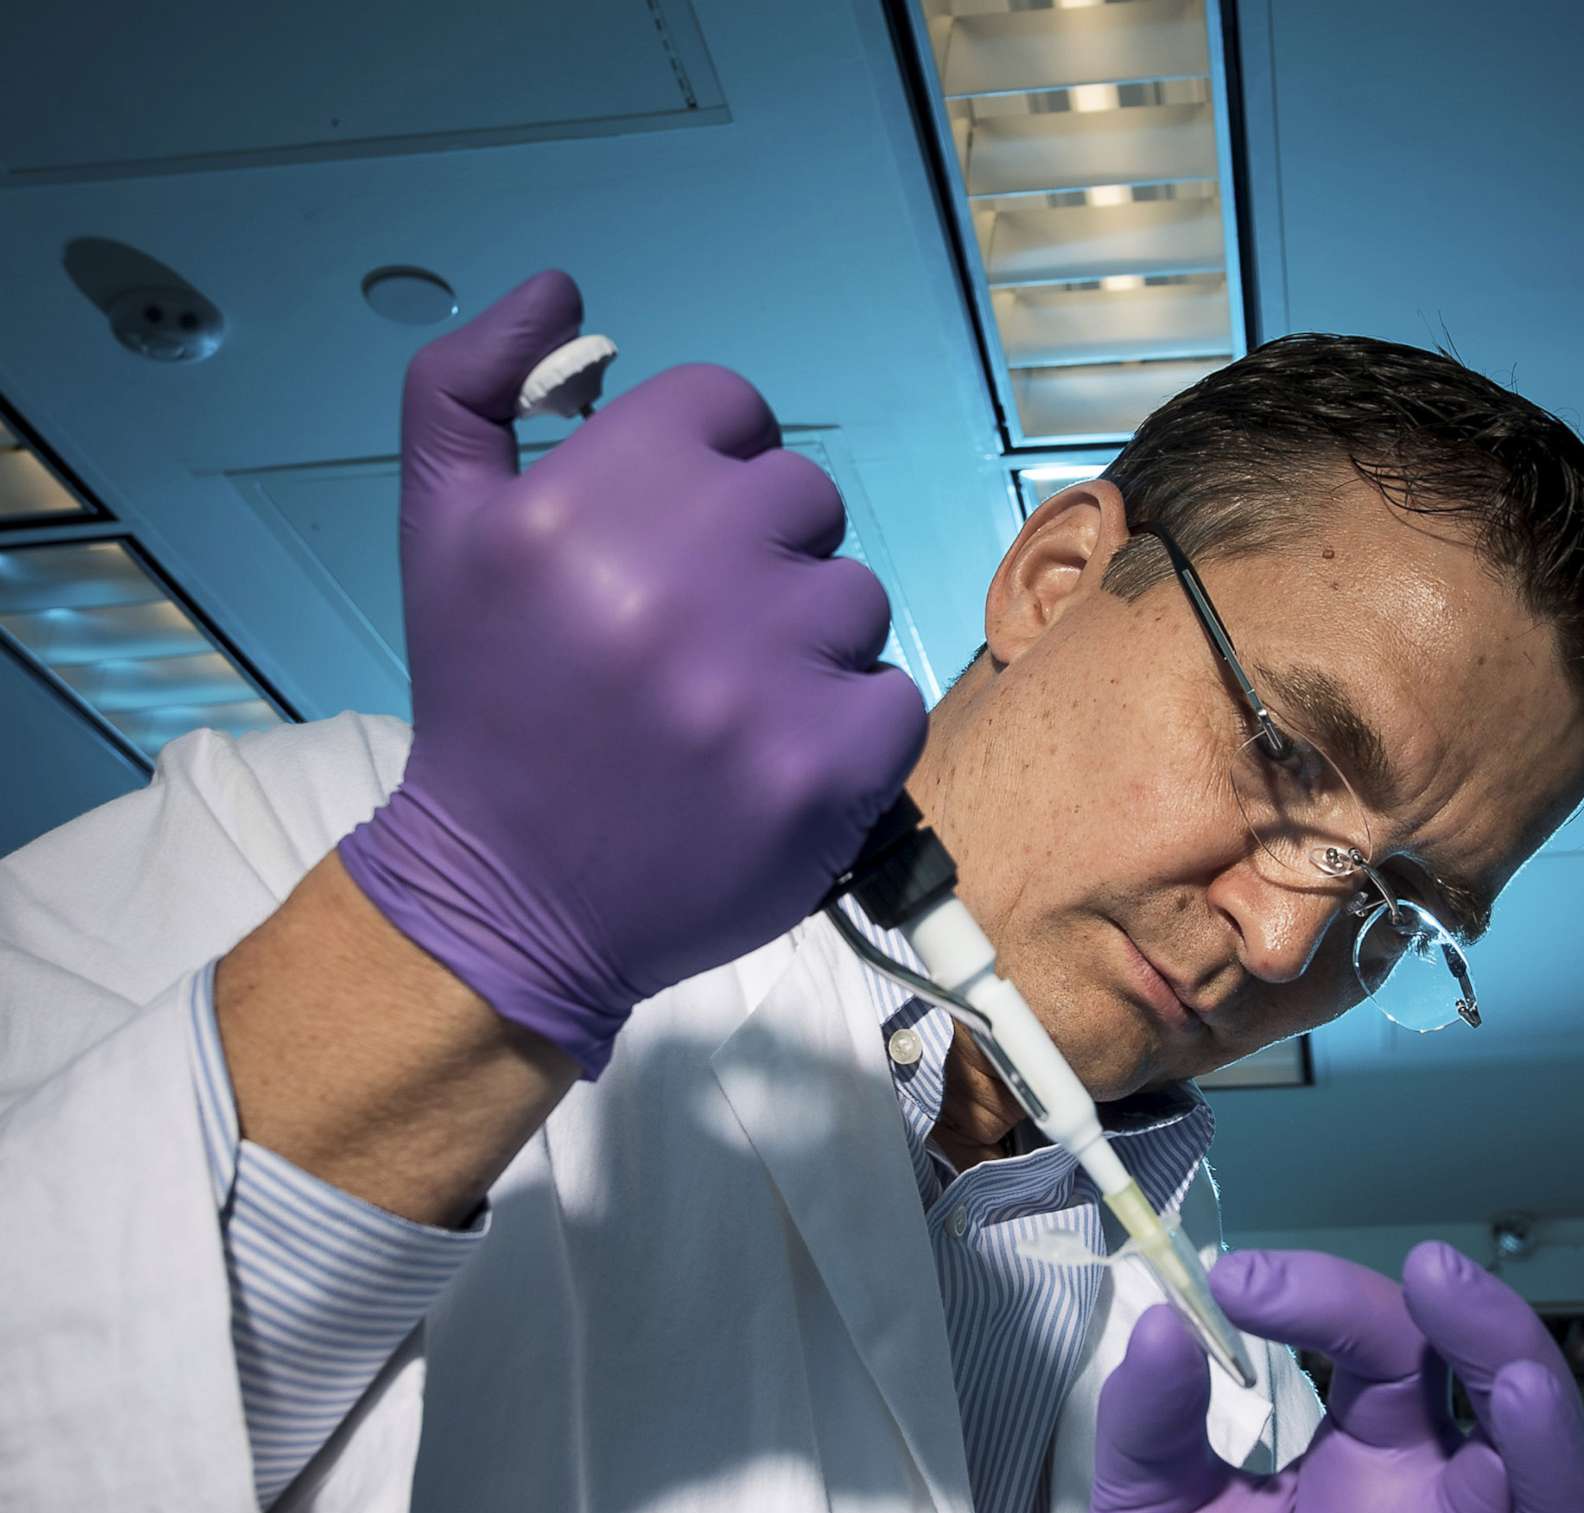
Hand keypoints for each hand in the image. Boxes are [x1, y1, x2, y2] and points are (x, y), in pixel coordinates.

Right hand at [336, 270, 925, 1077]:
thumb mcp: (439, 527)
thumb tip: (560, 292)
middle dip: (762, 550)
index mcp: (578, 505)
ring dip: (810, 639)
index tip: (682, 531)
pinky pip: (892, 693)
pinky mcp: (826, 770)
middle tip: (702, 629)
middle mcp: (670, 581)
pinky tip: (774, 753)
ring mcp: (758, 681)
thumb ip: (470, 383)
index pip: (725, 405)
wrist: (509, 898)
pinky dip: (849, 723)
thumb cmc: (487, 707)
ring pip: (854, 594)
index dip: (711, 463)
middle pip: (801, 494)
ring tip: (732, 699)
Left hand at [1064, 1243, 1583, 1512]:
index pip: (1398, 1353)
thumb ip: (1149, 1429)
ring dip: (1556, 1471)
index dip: (1337, 1302)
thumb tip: (1161, 1321)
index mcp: (1370, 1468)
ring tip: (1521, 1391)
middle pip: (1514, 1425)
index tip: (1239, 1283)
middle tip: (1436, 1277)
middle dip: (1495, 1341)